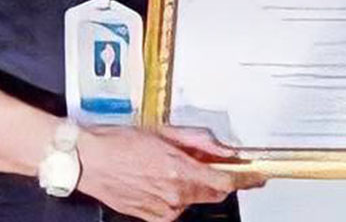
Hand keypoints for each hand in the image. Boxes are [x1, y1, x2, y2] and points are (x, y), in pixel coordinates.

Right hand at [77, 125, 263, 220]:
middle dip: (220, 179)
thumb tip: (224, 149)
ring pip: (193, 199)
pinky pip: (174, 206)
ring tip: (174, 163)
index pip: (226, 182)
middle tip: (219, 163)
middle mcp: (174, 197)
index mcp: (180, 173)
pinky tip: (160, 176)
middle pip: (214, 193)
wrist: (87, 160)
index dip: (246, 179)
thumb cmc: (119, 142)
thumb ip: (199, 142)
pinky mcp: (150, 217)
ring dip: (194, 184)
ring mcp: (162, 210)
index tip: (258, 176)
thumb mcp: (165, 132)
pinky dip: (176, 192)